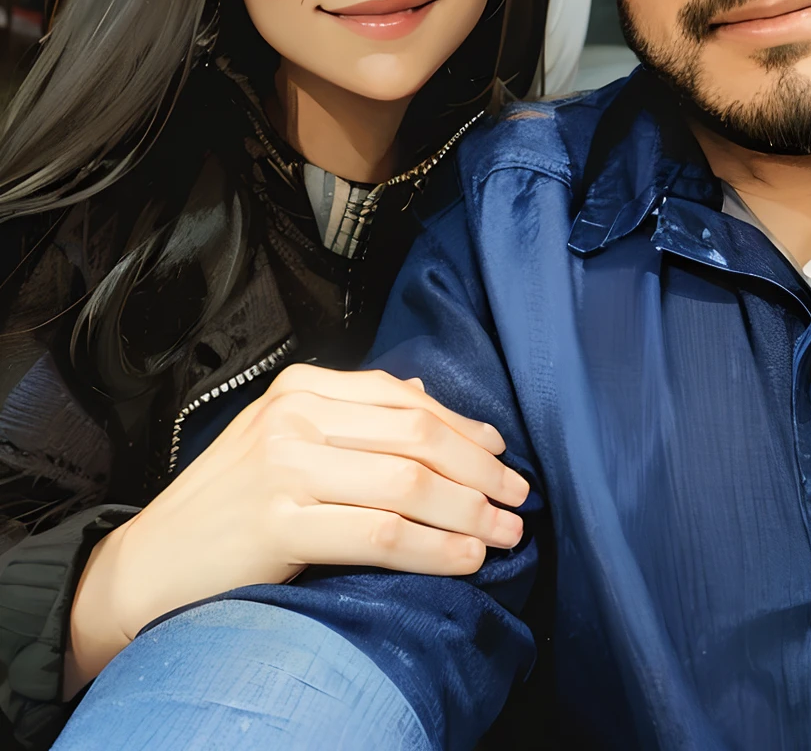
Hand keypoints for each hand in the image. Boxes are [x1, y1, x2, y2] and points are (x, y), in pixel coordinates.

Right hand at [66, 364, 528, 692]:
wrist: (151, 563)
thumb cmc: (227, 504)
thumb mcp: (284, 439)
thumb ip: (352, 416)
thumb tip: (427, 400)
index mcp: (300, 388)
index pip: (404, 399)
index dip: (463, 426)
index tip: (500, 452)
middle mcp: (295, 417)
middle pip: (417, 436)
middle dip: (479, 469)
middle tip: (518, 496)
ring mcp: (286, 467)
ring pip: (409, 483)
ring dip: (470, 511)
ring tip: (504, 532)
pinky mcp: (282, 521)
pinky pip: (382, 532)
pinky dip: (435, 548)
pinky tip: (466, 558)